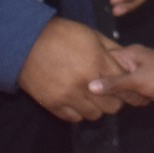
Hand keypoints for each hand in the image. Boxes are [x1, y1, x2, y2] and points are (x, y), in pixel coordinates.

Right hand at [18, 17, 135, 122]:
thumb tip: (127, 63)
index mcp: (97, 61)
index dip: (127, 87)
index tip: (125, 87)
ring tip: (90, 97)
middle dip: (114, 100)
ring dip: (96, 107)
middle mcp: (85, 82)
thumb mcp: (91, 35)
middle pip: (113, 106)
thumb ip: (112, 50)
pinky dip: (78, 112)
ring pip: (95, 115)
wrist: (26, 41)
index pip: (124, 85)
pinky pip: (74, 118)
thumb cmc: (61, 34)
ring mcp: (68, 95)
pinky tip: (76, 100)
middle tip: (108, 93)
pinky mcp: (52, 104)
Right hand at [93, 43, 153, 105]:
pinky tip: (125, 105)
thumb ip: (113, 84)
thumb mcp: (136, 81)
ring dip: (119, 95)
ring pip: (119, 86)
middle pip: (109, 74)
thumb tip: (89, 86)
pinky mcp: (145, 86)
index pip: (102, 59)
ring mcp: (138, 75)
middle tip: (98, 98)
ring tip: (113, 102)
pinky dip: (128, 99)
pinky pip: (129, 92)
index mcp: (128, 54)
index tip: (82, 82)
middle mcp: (131, 62)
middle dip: (106, 87)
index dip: (92, 69)